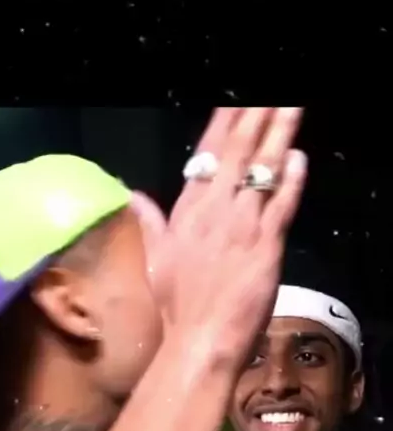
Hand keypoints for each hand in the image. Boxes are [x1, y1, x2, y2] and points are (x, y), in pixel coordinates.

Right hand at [132, 108, 306, 369]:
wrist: (200, 341)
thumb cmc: (180, 307)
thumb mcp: (158, 260)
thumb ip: (151, 222)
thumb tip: (132, 196)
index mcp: (188, 211)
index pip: (207, 153)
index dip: (224, 120)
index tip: (236, 96)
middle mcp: (214, 210)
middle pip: (237, 150)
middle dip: (255, 113)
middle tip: (272, 89)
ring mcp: (240, 225)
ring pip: (262, 169)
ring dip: (278, 133)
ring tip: (291, 104)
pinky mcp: (265, 244)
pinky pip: (282, 203)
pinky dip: (291, 178)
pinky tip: (298, 155)